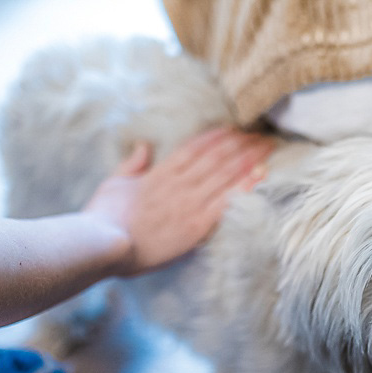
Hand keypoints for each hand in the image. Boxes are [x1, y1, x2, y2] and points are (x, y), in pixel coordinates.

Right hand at [83, 127, 274, 275]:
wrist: (103, 244)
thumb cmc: (103, 217)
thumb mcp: (114, 183)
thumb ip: (132, 164)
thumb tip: (144, 146)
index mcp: (160, 173)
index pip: (195, 148)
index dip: (217, 136)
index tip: (235, 128)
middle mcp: (179, 183)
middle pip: (216, 157)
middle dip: (241, 143)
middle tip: (262, 133)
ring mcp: (189, 203)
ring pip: (225, 173)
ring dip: (249, 158)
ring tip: (268, 146)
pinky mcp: (196, 224)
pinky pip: (226, 200)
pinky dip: (245, 185)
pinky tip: (261, 175)